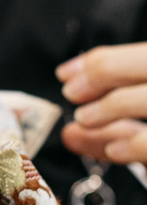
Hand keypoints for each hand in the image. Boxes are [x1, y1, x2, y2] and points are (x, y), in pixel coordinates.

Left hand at [58, 43, 146, 164]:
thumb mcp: (139, 137)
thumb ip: (110, 133)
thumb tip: (68, 134)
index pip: (141, 54)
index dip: (102, 60)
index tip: (65, 74)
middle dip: (104, 71)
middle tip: (70, 93)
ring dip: (111, 105)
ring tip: (84, 119)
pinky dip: (133, 144)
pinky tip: (114, 151)